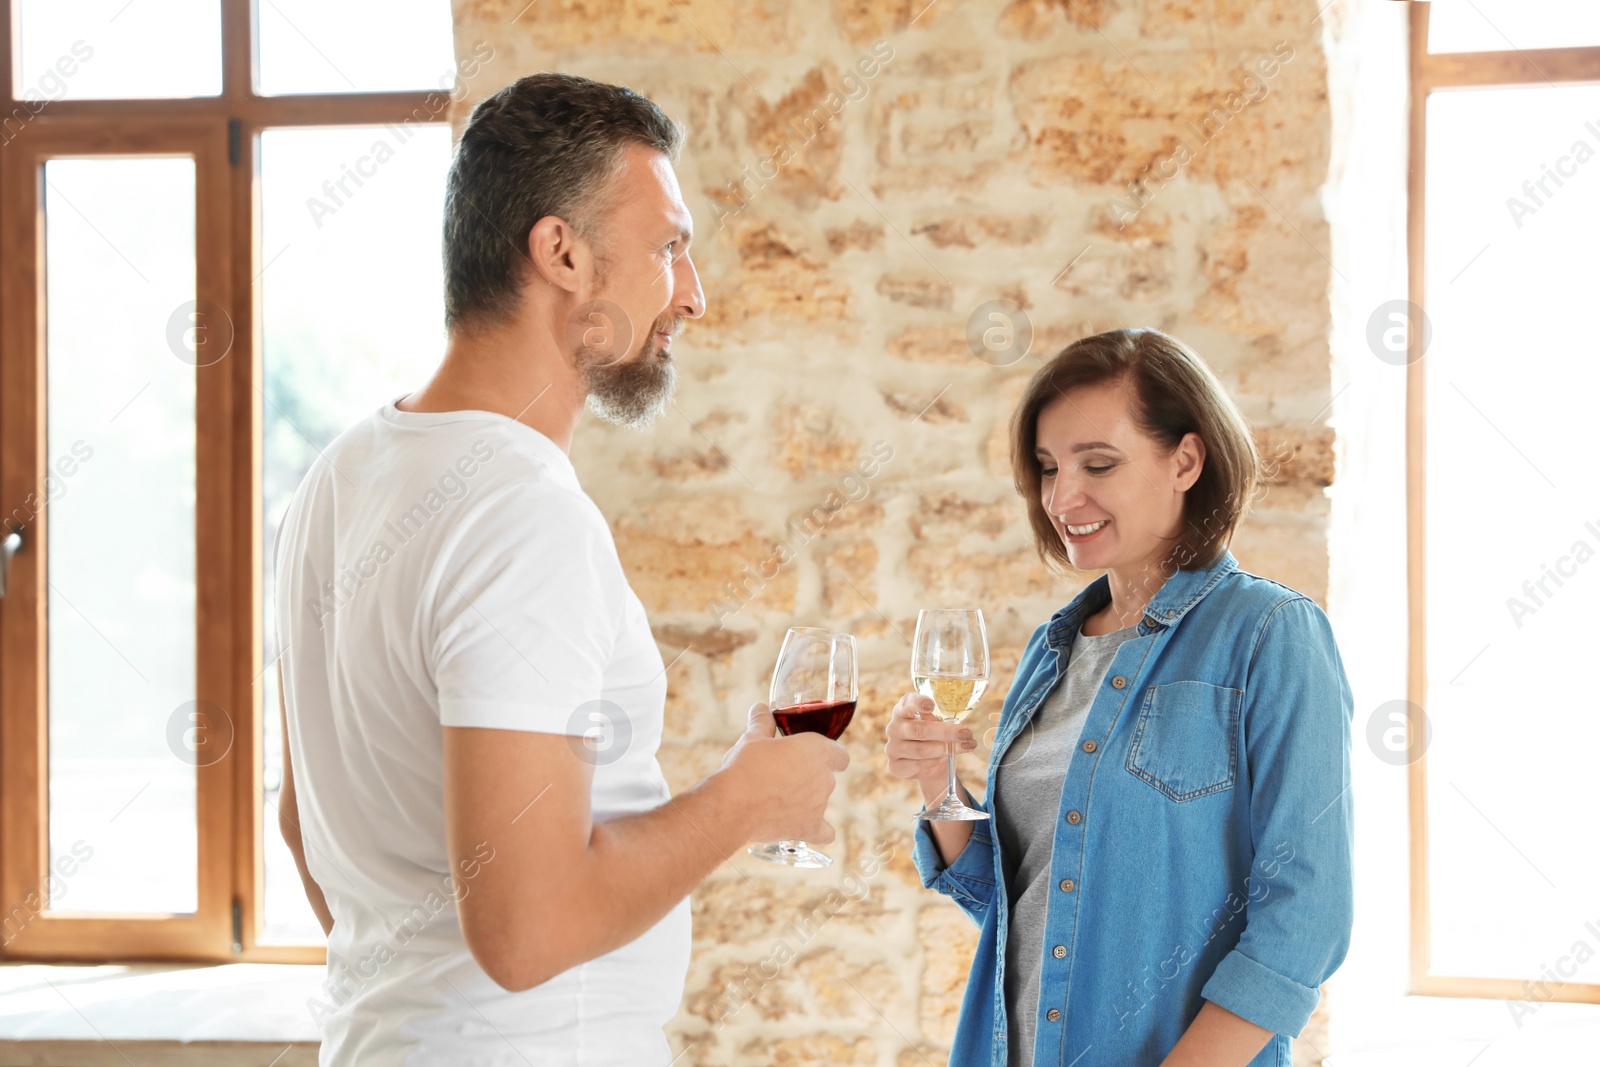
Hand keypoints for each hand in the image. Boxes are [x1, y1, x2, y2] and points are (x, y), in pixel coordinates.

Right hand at [718, 703, 848, 843]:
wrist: (734, 805)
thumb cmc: (745, 766)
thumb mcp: (753, 738)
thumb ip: (762, 722)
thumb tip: (760, 709)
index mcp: (817, 750)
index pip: (839, 753)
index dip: (829, 754)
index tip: (813, 756)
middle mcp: (825, 778)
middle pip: (826, 776)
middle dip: (809, 776)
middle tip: (782, 775)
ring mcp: (819, 805)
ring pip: (820, 800)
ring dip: (805, 799)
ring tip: (776, 798)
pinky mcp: (809, 828)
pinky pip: (824, 832)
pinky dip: (817, 830)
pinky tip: (804, 826)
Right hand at [884, 692, 976, 784]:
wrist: (928, 764)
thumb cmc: (933, 737)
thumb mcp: (937, 723)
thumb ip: (940, 720)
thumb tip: (956, 726)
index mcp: (902, 710)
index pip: (907, 703)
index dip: (918, 703)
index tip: (931, 704)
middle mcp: (894, 727)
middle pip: (919, 729)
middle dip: (946, 732)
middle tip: (966, 733)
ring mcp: (892, 747)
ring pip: (921, 750)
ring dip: (946, 749)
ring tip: (965, 746)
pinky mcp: (895, 765)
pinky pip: (918, 764)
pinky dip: (936, 761)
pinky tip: (947, 758)